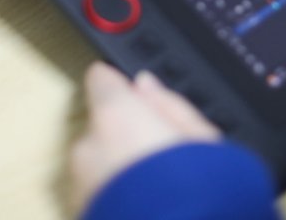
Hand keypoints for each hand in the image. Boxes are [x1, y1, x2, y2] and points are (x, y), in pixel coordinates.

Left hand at [69, 62, 220, 211]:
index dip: (121, 88)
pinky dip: (116, 198)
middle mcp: (89, 146)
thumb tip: (146, 86)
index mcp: (117, 116)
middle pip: (101, 125)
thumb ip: (170, 105)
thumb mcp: (205, 139)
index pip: (101, 79)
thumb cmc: (200, 191)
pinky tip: (149, 211)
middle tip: (165, 156)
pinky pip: (98, 194)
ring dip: (119, 171)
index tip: (138, 98)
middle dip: (125, 136)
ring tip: (161, 191)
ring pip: (98, 164)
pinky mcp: (82, 215)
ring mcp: (80, 185)